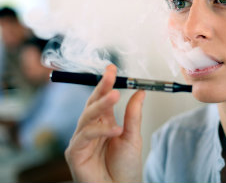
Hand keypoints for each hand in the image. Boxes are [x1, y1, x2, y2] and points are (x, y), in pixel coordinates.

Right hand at [65, 64, 145, 182]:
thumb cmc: (126, 167)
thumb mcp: (133, 136)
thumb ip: (133, 114)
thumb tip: (140, 91)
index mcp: (104, 122)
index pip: (102, 99)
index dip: (106, 83)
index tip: (112, 68)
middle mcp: (91, 129)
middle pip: (92, 103)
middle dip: (101, 88)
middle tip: (111, 75)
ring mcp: (81, 140)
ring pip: (87, 116)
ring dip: (101, 105)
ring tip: (116, 96)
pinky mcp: (75, 153)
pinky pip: (85, 136)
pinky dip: (100, 131)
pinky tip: (115, 130)